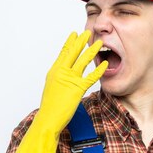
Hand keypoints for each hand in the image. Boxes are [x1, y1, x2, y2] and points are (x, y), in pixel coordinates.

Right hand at [3, 31, 107, 152]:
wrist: (47, 119)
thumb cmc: (50, 108)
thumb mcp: (53, 89)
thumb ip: (60, 80)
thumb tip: (64, 76)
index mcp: (54, 71)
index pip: (63, 53)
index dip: (69, 42)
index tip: (74, 34)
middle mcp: (60, 72)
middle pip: (72, 52)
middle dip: (80, 41)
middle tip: (87, 32)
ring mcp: (68, 80)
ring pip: (82, 61)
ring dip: (92, 50)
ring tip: (100, 43)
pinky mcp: (76, 89)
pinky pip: (90, 77)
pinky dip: (98, 70)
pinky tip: (105, 64)